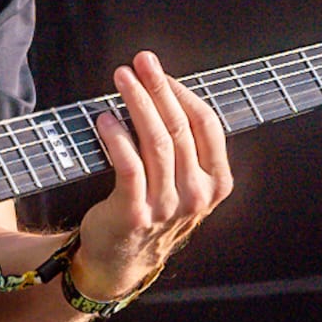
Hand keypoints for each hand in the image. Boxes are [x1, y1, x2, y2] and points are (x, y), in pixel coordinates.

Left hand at [75, 50, 231, 304]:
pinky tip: (105, 118)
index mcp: (216, 183)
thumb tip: (164, 89)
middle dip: (158, 88)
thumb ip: (186, 146)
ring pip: (156, 142)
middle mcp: (196, 195)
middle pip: (179, 127)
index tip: (161, 73)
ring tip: (121, 78)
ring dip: (137, 103)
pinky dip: (117, 137)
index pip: (207, 125)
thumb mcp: (184, 182)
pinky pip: (129, 165)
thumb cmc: (152, 208)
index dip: (183, 93)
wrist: (122, 259)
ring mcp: (167, 206)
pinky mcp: (135, 212)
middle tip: (140, 62)